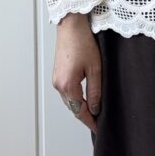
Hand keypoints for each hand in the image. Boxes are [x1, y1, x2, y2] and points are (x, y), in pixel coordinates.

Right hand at [52, 12, 101, 131]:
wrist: (71, 26)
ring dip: (80, 107)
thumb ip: (95, 91)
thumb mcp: (95, 69)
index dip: (90, 121)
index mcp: (67, 86)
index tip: (98, 129)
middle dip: (85, 116)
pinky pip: (66, 92)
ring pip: (69, 101)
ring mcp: (56, 80)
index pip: (80, 111)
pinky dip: (75, 98)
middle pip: (73, 108)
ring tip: (94, 113)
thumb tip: (95, 109)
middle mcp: (58, 85)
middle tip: (98, 123)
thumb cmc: (83, 43)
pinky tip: (84, 99)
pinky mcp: (57, 74)